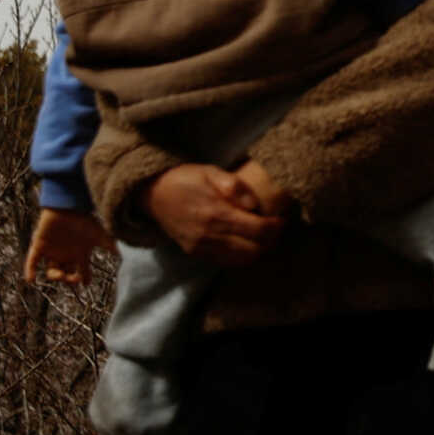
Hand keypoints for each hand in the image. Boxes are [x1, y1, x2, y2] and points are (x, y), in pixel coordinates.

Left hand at [22, 207, 110, 284]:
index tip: (86, 284)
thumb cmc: (85, 220)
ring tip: (60, 275)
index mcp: (80, 253)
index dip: (84, 278)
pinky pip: (32, 261)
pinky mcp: (40, 245)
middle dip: (69, 280)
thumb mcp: (100, 235)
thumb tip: (126, 255)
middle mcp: (66, 254)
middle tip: (74, 279)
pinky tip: (30, 279)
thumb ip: (111, 246)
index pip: (82, 270)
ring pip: (51, 270)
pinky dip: (30, 270)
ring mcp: (52, 251)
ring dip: (55, 276)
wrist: (68, 207)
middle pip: (66, 273)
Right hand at [143, 164, 285, 264]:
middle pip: (254, 250)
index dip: (276, 227)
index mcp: (216, 214)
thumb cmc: (184, 179)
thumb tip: (254, 204)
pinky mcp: (195, 253)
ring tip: (263, 235)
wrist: (152, 194)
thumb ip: (235, 187)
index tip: (281, 219)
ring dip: (257, 250)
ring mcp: (201, 247)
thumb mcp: (210, 172)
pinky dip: (241, 255)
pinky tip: (245, 241)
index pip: (259, 231)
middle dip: (270, 241)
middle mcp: (209, 236)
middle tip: (275, 228)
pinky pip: (226, 262)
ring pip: (242, 260)